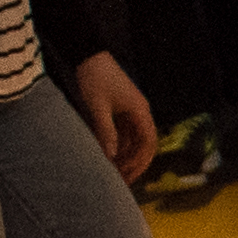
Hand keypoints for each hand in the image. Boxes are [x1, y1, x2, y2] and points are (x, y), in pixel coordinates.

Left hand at [74, 54, 159, 177]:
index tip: (129, 176)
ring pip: (134, 141)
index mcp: (140, 112)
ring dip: (126, 157)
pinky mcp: (121, 110)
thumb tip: (111, 155)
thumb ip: (106, 131)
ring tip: (113, 172)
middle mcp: (140, 113)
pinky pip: (124, 134)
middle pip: (144, 145)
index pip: (148, 143)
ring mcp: (131, 112)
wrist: (89, 56)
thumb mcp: (98, 107)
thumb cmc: (95, 78)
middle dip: (135, 164)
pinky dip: (118, 147)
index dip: (141, 162)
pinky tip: (108, 157)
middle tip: (122, 180)